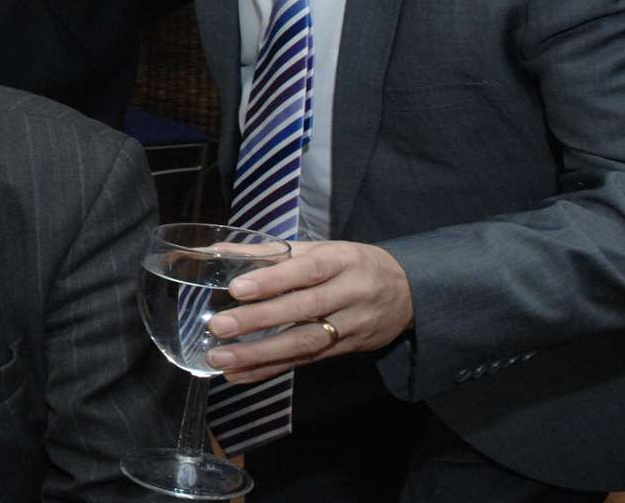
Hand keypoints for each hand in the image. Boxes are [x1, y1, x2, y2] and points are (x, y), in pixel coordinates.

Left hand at [206, 240, 415, 383]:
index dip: (273, 280)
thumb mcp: (319, 250)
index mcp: (341, 261)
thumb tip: (215, 250)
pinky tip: (240, 374)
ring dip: (260, 354)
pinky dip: (270, 369)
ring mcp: (350, 326)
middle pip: (303, 309)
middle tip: (219, 327)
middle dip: (259, 320)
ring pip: (305, 342)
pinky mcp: (345, 351)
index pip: (306, 271)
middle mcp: (349, 294)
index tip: (237, 288)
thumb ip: (268, 252)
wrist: (409, 293)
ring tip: (222, 358)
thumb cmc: (350, 265)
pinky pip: (306, 361)